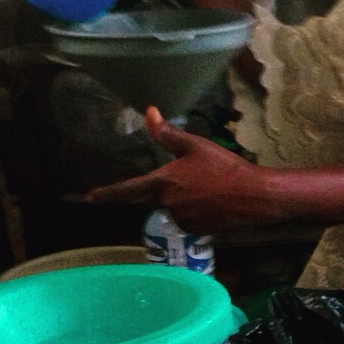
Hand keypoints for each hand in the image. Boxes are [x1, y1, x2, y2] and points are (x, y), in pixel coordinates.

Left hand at [85, 107, 283, 230]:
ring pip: (175, 208)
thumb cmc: (224, 167)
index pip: (128, 189)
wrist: (254, 196)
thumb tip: (148, 113)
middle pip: (160, 196)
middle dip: (175, 188)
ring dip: (186, 200)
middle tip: (201, 178)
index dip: (108, 193)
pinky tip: (215, 204)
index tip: (90, 198)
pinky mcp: (195, 230)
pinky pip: (189, 220)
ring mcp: (181, 219)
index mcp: (163, 181)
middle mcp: (167, 203)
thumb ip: (168, 134)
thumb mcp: (196, 146)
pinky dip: (198, 212)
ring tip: (211, 190)